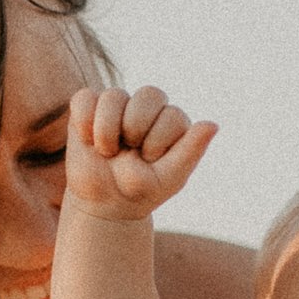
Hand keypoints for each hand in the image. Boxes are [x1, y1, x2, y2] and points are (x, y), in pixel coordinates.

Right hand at [64, 85, 216, 221]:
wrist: (103, 204)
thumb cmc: (141, 191)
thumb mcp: (169, 178)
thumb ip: (191, 150)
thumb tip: (213, 124)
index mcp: (172, 123)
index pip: (172, 115)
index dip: (157, 140)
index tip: (149, 162)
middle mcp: (147, 109)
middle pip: (149, 94)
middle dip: (136, 126)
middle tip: (127, 154)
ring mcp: (117, 106)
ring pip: (114, 95)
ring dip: (107, 128)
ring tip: (106, 151)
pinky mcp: (88, 108)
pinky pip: (85, 98)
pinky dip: (84, 120)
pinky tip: (87, 141)